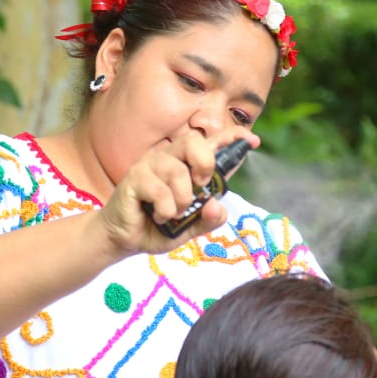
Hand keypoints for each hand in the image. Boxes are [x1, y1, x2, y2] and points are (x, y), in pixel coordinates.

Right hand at [98, 130, 257, 254]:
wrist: (125, 239)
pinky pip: (159, 190)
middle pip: (193, 141)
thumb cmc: (157, 226)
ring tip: (174, 213)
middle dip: (205, 164)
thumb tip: (218, 208)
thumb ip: (207, 219)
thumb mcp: (189, 228)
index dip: (232, 138)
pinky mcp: (134, 178)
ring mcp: (149, 165)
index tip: (251, 140)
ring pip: (177, 171)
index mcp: (185, 164)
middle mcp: (168, 157)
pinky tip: (159, 215)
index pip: (211, 143)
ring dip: (182, 200)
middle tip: (200, 187)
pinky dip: (165, 210)